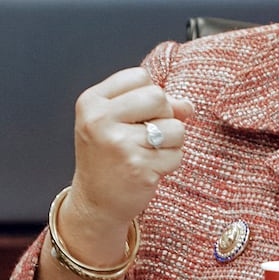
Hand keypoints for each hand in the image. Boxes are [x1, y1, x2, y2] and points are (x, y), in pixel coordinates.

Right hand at [60, 67, 194, 262]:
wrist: (95, 203)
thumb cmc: (109, 155)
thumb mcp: (118, 121)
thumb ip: (152, 105)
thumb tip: (188, 106)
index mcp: (91, 102)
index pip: (140, 76)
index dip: (147, 95)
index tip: (133, 115)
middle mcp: (100, 120)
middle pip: (158, 96)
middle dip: (162, 114)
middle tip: (145, 134)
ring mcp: (119, 144)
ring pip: (174, 127)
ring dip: (170, 141)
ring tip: (148, 152)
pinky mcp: (139, 167)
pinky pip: (177, 154)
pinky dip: (169, 162)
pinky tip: (149, 169)